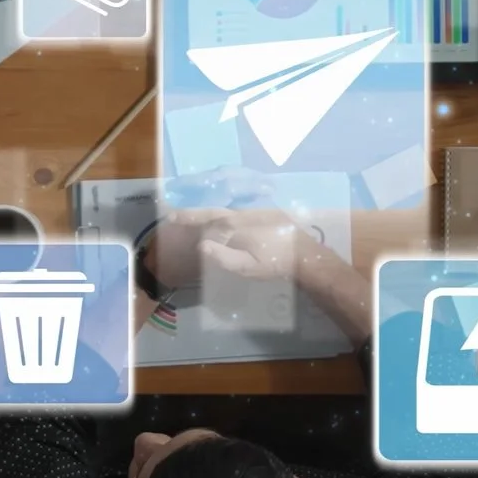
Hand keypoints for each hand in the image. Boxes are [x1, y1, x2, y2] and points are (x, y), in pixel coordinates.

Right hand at [146, 207, 316, 288]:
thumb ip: (224, 257)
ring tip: (198, 220)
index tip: (171, 215)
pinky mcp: (267, 213)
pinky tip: (224, 220)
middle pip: (216, 211)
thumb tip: (201, 245)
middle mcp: (245, 212)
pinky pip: (240, 212)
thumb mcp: (248, 266)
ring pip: (228, 210)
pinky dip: (227, 215)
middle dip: (197, 214)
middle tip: (179, 217)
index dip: (189, 217)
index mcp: (237, 223)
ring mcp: (257, 211)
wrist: (305, 255)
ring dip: (212, 214)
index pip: (207, 217)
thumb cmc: (275, 263)